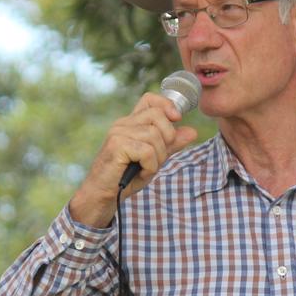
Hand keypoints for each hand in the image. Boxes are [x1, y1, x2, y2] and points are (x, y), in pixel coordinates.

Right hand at [68, 93, 198, 227]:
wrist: (103, 195)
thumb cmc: (127, 177)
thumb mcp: (154, 159)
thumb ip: (171, 144)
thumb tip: (192, 131)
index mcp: (131, 123)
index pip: (150, 99)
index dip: (167, 105)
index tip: (177, 119)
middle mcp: (123, 124)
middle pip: (158, 115)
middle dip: (167, 138)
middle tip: (157, 158)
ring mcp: (118, 133)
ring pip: (155, 135)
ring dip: (158, 157)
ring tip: (146, 168)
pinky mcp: (116, 145)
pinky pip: (147, 151)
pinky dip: (150, 166)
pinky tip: (141, 173)